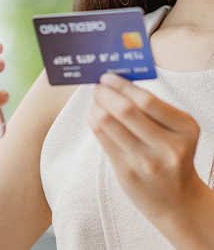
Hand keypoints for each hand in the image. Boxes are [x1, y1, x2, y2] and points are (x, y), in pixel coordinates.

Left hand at [87, 73, 202, 222]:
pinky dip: (93, 122)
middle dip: (105, 93)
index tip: (108, 77)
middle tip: (97, 87)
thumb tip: (117, 84)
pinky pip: (102, 138)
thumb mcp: (176, 130)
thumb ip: (152, 109)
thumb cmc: (173, 156)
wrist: (177, 200)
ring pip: (108, 123)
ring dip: (95, 106)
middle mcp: (168, 146)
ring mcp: (146, 162)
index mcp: (184, 128)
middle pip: (126, 110)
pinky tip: (93, 116)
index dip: (122, 85)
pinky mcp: (126, 172)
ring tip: (94, 101)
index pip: (147, 100)